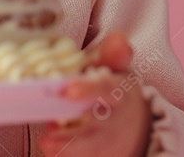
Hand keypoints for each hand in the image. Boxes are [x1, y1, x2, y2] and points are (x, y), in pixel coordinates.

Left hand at [39, 32, 152, 156]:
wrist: (137, 123)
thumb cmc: (114, 89)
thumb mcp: (116, 69)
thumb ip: (112, 55)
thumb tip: (117, 38)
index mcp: (118, 92)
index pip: (105, 90)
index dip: (88, 90)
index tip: (67, 90)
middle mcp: (115, 119)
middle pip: (96, 128)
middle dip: (74, 135)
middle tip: (47, 137)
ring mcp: (110, 141)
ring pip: (91, 147)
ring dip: (69, 148)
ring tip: (46, 144)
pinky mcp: (104, 153)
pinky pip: (89, 155)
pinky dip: (71, 154)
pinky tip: (52, 150)